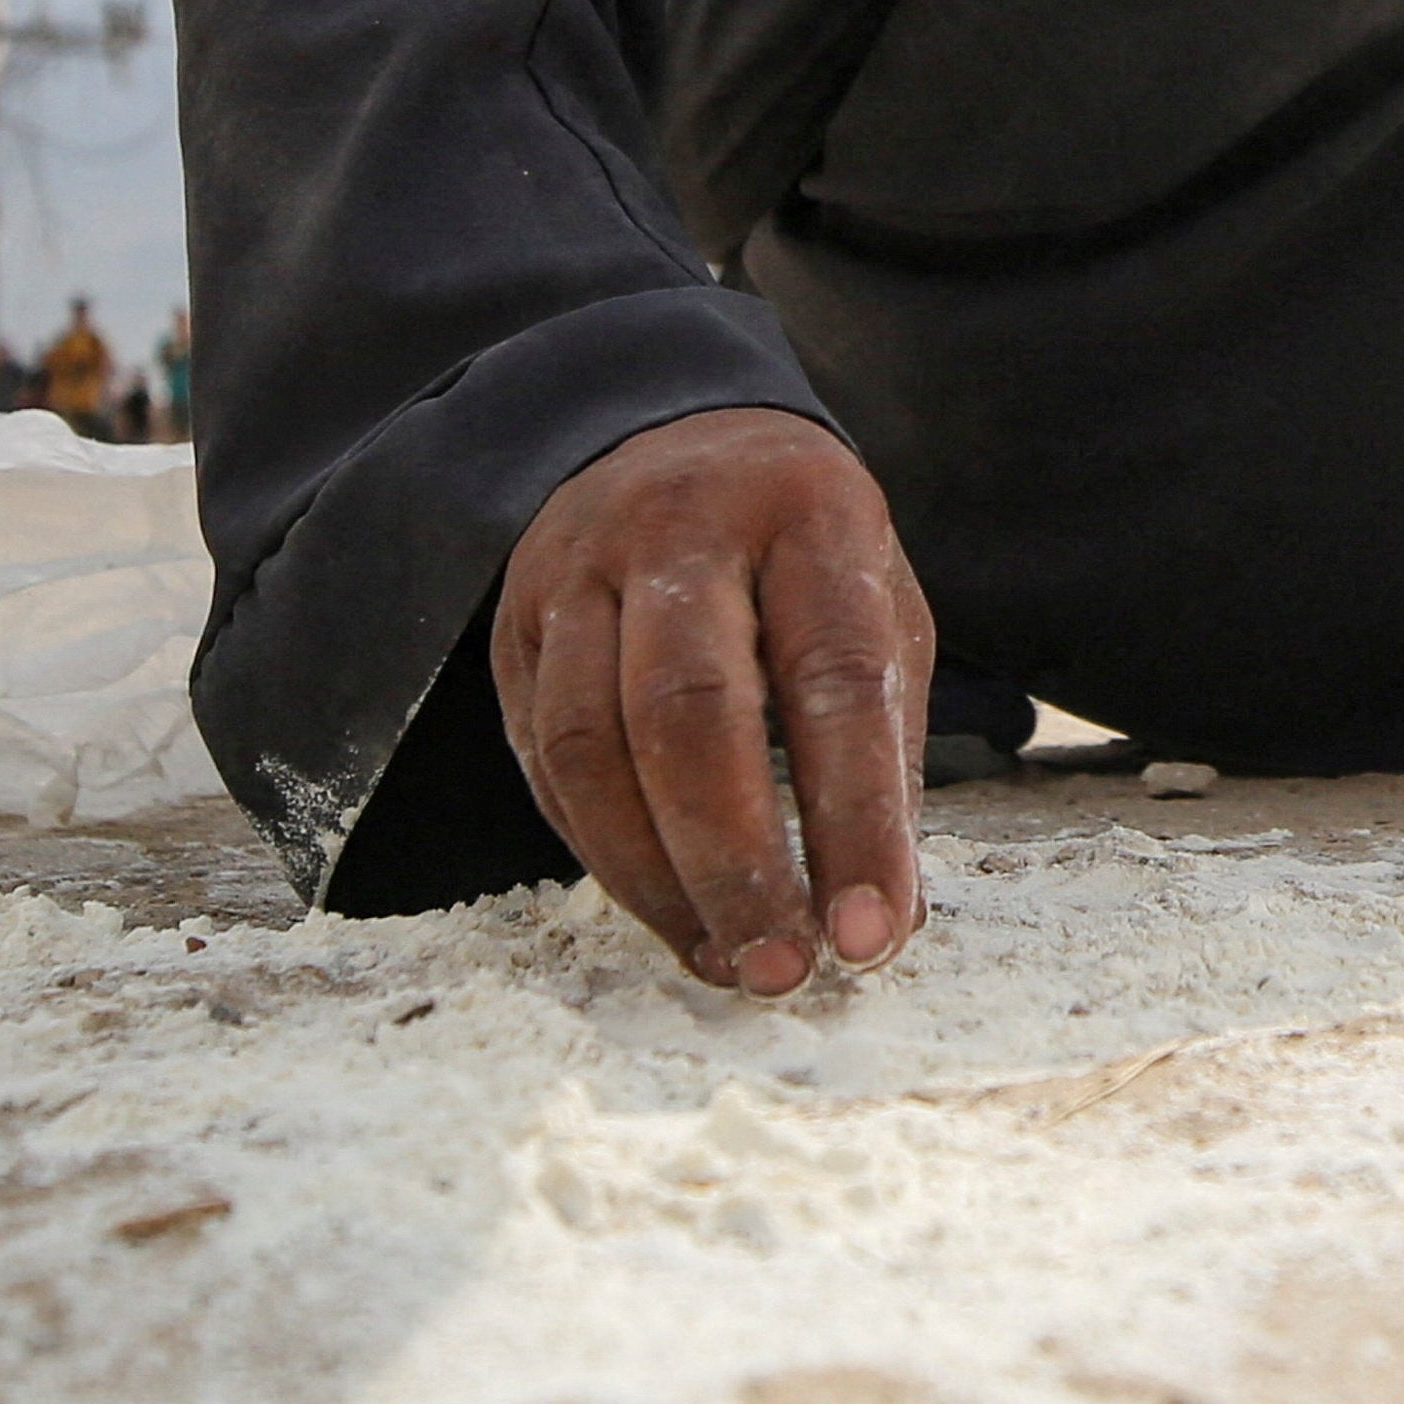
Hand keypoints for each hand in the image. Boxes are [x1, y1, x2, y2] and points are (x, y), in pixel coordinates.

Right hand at [494, 406, 932, 995]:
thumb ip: (884, 750)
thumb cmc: (801, 550)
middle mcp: (679, 529)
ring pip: (589, 747)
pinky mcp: (514, 625)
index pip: (831, 679)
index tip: (871, 936)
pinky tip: (665, 908)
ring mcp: (578, 571)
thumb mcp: (878, 607)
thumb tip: (889, 918)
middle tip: (782, 972)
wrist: (671, 431)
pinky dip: (602, 853)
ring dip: (655, 880)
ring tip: (725, 960)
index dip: (853, 819)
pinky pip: (543, 761)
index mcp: (806, 513)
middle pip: (685, 714)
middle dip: (734, 864)